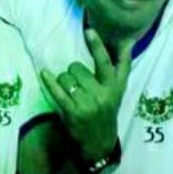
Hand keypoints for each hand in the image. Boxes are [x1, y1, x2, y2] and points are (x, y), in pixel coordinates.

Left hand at [39, 30, 134, 163]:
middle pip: (77, 68)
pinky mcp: (73, 113)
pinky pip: (58, 92)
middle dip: (74, 72)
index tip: (89, 31)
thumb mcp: (119, 90)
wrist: (99, 142)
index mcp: (114, 87)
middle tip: (79, 84)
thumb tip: (127, 42)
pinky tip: (44, 74)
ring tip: (71, 92)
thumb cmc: (108, 110)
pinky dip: (50, 82)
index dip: (97, 46)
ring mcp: (87, 104)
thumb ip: (123, 66)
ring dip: (64, 81)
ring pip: (66, 78)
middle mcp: (102, 95)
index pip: (105, 62)